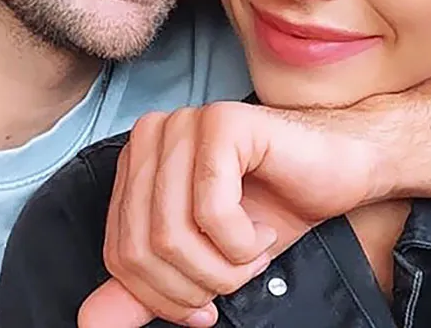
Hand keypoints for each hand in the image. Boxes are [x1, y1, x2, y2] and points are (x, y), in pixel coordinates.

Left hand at [79, 101, 386, 327]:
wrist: (342, 171)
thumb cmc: (273, 209)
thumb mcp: (201, 260)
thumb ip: (146, 287)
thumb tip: (89, 323)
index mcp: (136, 162)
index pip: (118, 253)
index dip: (161, 296)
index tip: (203, 306)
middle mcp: (151, 135)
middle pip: (141, 246)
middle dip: (194, 284)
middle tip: (235, 277)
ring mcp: (183, 123)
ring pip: (171, 232)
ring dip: (222, 267)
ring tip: (252, 254)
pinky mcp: (221, 123)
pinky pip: (211, 209)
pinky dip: (242, 242)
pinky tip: (263, 232)